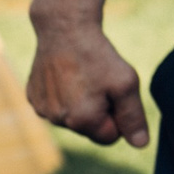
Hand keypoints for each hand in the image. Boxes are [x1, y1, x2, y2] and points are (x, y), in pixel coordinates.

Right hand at [25, 13, 148, 147]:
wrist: (64, 29)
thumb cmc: (99, 56)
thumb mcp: (126, 84)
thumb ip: (133, 117)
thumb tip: (140, 144)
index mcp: (82, 120)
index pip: (110, 138)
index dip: (118, 117)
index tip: (116, 94)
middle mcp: (57, 120)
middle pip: (90, 129)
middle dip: (99, 112)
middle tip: (100, 83)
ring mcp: (42, 110)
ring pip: (72, 119)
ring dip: (81, 105)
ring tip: (83, 77)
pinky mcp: (32, 98)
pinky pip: (55, 107)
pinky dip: (64, 96)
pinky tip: (66, 76)